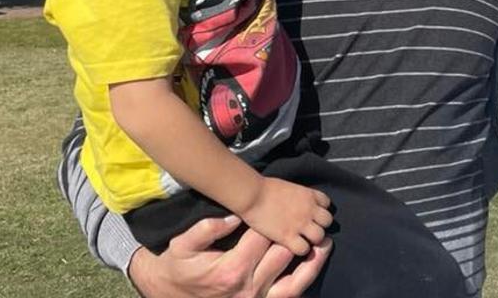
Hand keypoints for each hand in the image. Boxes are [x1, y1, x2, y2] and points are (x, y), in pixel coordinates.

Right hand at [129, 214, 332, 297]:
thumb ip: (206, 229)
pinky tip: (314, 266)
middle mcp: (248, 287)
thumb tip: (233, 216)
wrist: (171, 295)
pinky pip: (289, 295)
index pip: (262, 238)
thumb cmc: (179, 268)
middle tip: (308, 219)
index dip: (271, 221)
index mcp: (231, 269)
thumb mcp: (182, 245)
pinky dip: (304, 282)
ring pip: (294, 282)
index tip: (279, 207)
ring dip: (313, 263)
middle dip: (294, 236)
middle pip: (282, 255)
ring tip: (326, 244)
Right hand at [240, 178, 333, 255]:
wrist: (252, 195)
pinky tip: (291, 246)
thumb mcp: (289, 187)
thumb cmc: (264, 188)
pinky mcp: (288, 236)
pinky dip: (299, 249)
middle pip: (327, 221)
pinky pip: (304, 249)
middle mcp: (309, 209)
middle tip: (308, 229)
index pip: (326, 203)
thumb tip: (298, 204)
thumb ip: (299, 197)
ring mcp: (300, 223)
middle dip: (319, 225)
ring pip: (320, 237)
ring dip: (312, 239)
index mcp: (309, 195)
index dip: (319, 209)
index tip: (311, 213)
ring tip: (302, 239)